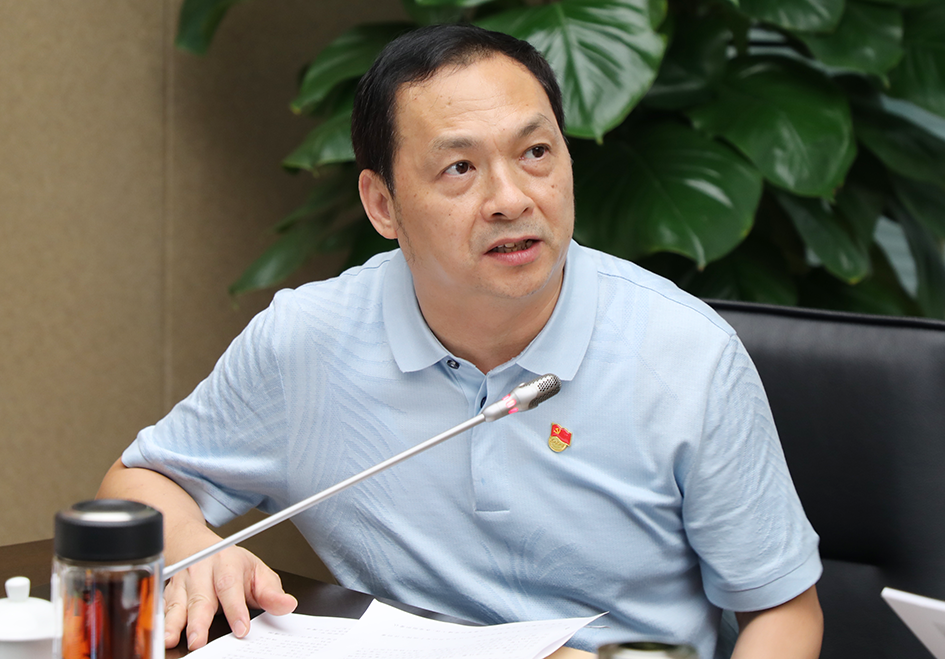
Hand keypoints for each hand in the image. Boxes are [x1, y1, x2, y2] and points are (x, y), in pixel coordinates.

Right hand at [163, 545, 297, 649]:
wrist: (196, 546)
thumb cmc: (230, 565)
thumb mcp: (257, 572)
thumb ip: (271, 592)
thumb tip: (288, 604)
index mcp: (226, 563)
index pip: (230, 587)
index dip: (235, 609)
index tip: (241, 629)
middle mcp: (200, 571)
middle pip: (199, 598)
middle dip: (198, 621)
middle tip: (199, 641)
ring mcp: (181, 583)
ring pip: (175, 604)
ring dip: (172, 624)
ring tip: (171, 639)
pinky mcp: (166, 594)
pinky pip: (161, 609)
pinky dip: (159, 623)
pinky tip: (160, 635)